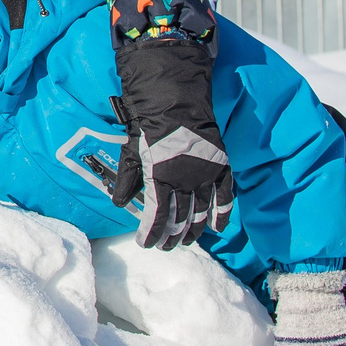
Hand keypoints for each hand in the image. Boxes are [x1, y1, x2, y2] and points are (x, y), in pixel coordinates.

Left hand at [111, 37, 235, 249]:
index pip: (157, 215)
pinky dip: (223, 212)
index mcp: (162, 177)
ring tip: (184, 242)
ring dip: (193, 230)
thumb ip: (129, 179)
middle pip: (181, 217)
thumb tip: (119, 204)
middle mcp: (186, 180)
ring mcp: (206, 174)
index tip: (145, 244)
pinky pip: (226, 195)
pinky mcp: (220, 166)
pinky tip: (217, 227)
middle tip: (164, 246)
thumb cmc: (148, 124)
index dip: (151, 232)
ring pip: (201, 211)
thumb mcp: (133, 151)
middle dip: (171, 236)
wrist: (176, 99)